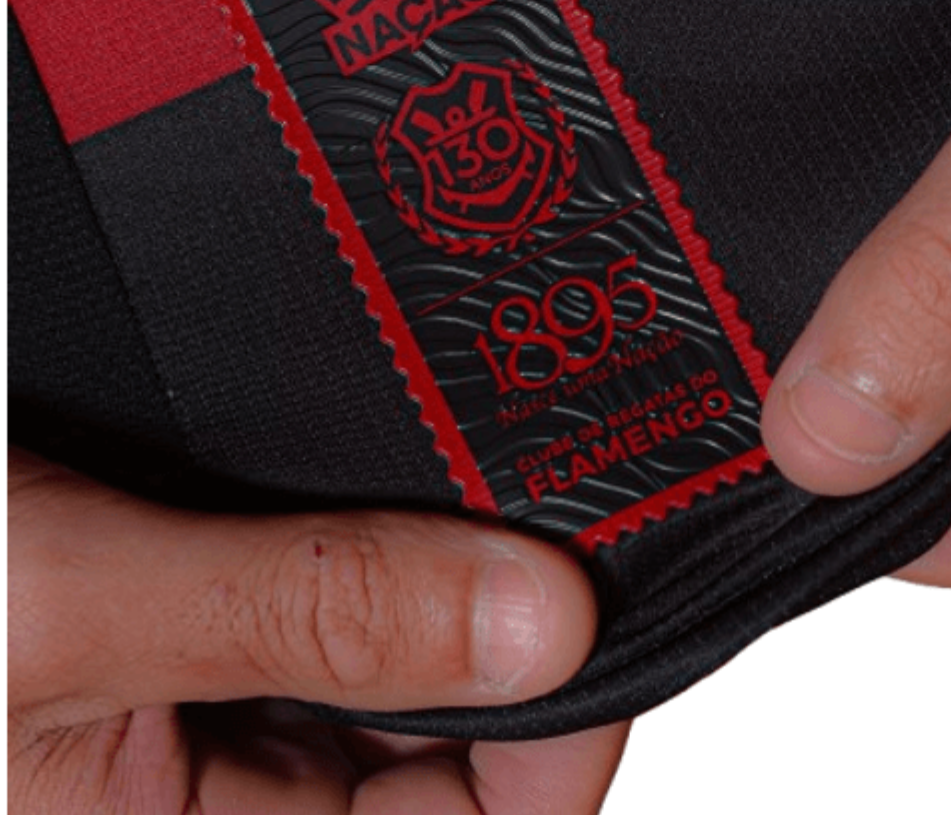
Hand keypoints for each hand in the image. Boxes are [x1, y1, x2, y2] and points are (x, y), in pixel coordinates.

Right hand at [8, 447, 628, 812]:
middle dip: (503, 642)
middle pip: (435, 743)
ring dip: (443, 568)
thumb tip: (535, 620)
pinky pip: (335, 578)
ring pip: (393, 649)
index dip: (548, 759)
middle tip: (553, 519)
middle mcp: (205, 788)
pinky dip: (383, 524)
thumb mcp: (59, 608)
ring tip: (479, 477)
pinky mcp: (203, 596)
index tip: (595, 631)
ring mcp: (211, 686)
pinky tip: (402, 465)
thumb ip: (298, 614)